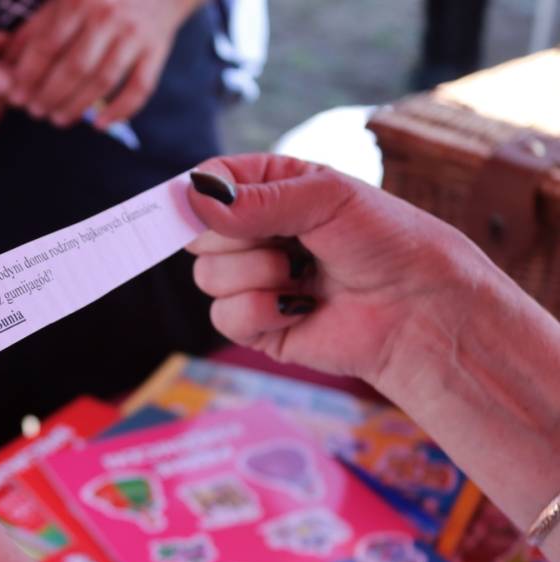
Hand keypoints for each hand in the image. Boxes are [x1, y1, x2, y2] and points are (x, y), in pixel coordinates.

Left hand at [4, 0, 198, 127]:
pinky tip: (99, 124)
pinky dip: (120, 110)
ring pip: (102, 81)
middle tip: (36, 112)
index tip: (16, 97)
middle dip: (50, 95)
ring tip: (58, 119)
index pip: (47, 45)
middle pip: (74, 67)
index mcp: (77, 0)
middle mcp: (106, 16)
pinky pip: (140, 87)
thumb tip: (6, 63)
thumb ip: (35, 29)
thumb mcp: (63, 0)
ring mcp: (133, 34)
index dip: (29, 75)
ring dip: (77, 106)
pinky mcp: (156, 49)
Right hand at [186, 154, 498, 385]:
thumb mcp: (325, 199)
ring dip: (257, 275)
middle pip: (196, 234)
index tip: (200, 202)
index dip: (197, 192)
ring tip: (303, 276)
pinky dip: (261, 312)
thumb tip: (195, 198)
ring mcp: (254, 280)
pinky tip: (301, 307)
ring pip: (206, 277)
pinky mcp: (258, 326)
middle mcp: (255, 234)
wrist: (419, 309)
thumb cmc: (387, 241)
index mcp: (270, 190)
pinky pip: (223, 317)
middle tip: (286, 242)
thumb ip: (257, 200)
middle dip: (236, 239)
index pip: (209, 182)